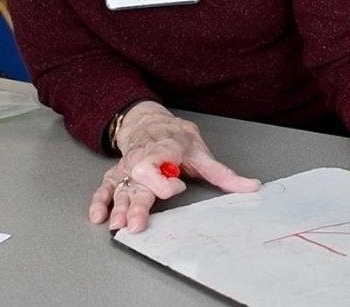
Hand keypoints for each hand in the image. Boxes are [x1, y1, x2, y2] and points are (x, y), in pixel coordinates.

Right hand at [88, 102, 259, 232]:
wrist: (150, 123)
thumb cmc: (177, 139)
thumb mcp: (202, 152)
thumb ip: (223, 174)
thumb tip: (252, 186)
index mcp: (164, 150)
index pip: (157, 165)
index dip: (165, 180)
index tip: (178, 186)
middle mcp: (142, 160)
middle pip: (138, 183)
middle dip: (137, 204)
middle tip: (136, 225)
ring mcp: (127, 168)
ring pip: (121, 188)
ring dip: (117, 207)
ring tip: (116, 225)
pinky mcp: (118, 175)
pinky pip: (106, 187)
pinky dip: (100, 201)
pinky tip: (98, 216)